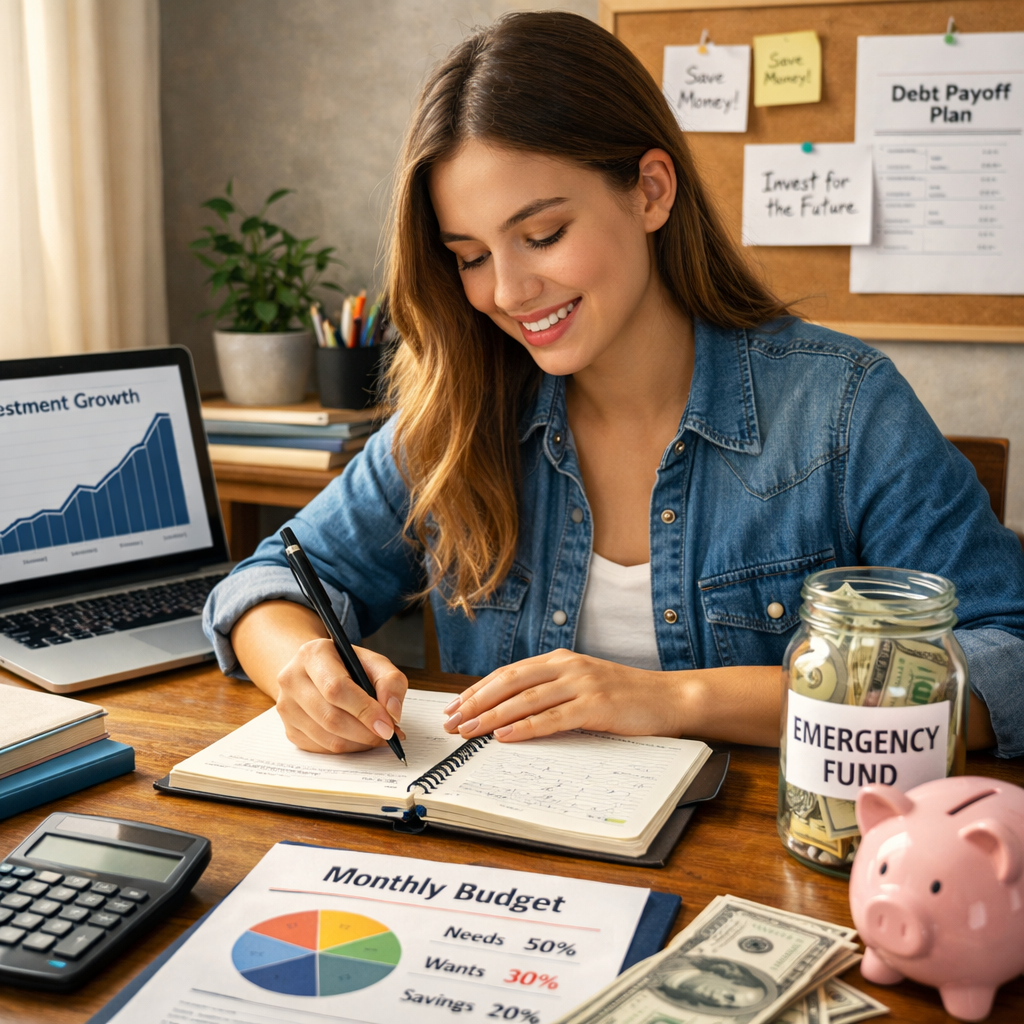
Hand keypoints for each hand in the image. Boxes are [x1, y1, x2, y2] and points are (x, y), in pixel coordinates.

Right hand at [274, 638, 407, 753]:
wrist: (316, 670)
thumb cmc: (346, 666)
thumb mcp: (373, 662)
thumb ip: (390, 681)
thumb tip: (392, 712)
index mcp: (313, 654)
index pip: (336, 688)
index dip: (365, 710)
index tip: (388, 726)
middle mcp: (292, 679)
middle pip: (330, 717)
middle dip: (365, 731)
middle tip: (388, 734)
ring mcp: (286, 706)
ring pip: (327, 737)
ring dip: (359, 743)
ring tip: (377, 735)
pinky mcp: (289, 729)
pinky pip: (321, 748)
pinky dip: (347, 748)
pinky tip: (360, 738)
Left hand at [442, 649, 683, 741]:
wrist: (670, 699)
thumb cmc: (626, 698)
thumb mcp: (584, 685)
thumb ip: (553, 692)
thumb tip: (512, 713)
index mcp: (561, 659)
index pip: (509, 672)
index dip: (478, 688)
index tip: (455, 705)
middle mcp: (568, 666)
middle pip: (510, 681)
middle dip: (476, 701)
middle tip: (451, 720)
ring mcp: (582, 684)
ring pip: (525, 699)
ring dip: (491, 715)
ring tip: (468, 730)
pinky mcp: (596, 705)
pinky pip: (552, 717)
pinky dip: (524, 727)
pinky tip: (503, 736)